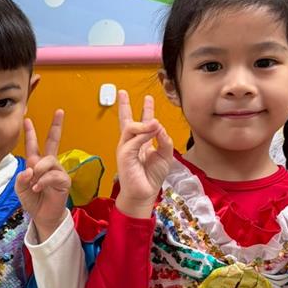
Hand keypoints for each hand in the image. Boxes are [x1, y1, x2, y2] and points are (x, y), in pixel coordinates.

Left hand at [15, 109, 70, 241]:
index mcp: (36, 164)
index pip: (33, 145)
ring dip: (39, 170)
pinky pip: (53, 175)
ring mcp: (58, 171)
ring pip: (49, 160)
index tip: (27, 120)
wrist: (43, 216)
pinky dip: (43, 181)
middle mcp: (48, 164)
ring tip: (34, 182)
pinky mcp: (64, 181)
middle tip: (59, 111)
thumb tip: (29, 170)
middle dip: (56, 126)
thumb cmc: (33, 200)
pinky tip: (38, 188)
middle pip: (53, 141)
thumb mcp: (20, 189)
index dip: (30, 133)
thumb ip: (21, 178)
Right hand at [115, 91, 172, 218]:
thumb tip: (158, 126)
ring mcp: (126, 149)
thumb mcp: (165, 156)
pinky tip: (151, 131)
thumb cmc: (152, 177)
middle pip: (126, 121)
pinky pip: (133, 141)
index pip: (142, 124)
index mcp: (141, 143)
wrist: (144, 194)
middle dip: (124, 106)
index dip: (145, 110)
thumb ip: (164, 140)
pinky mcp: (124, 155)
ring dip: (143, 123)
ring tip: (154, 122)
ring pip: (130, 127)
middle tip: (122, 92)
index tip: (148, 99)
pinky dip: (143, 135)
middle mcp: (131, 144)